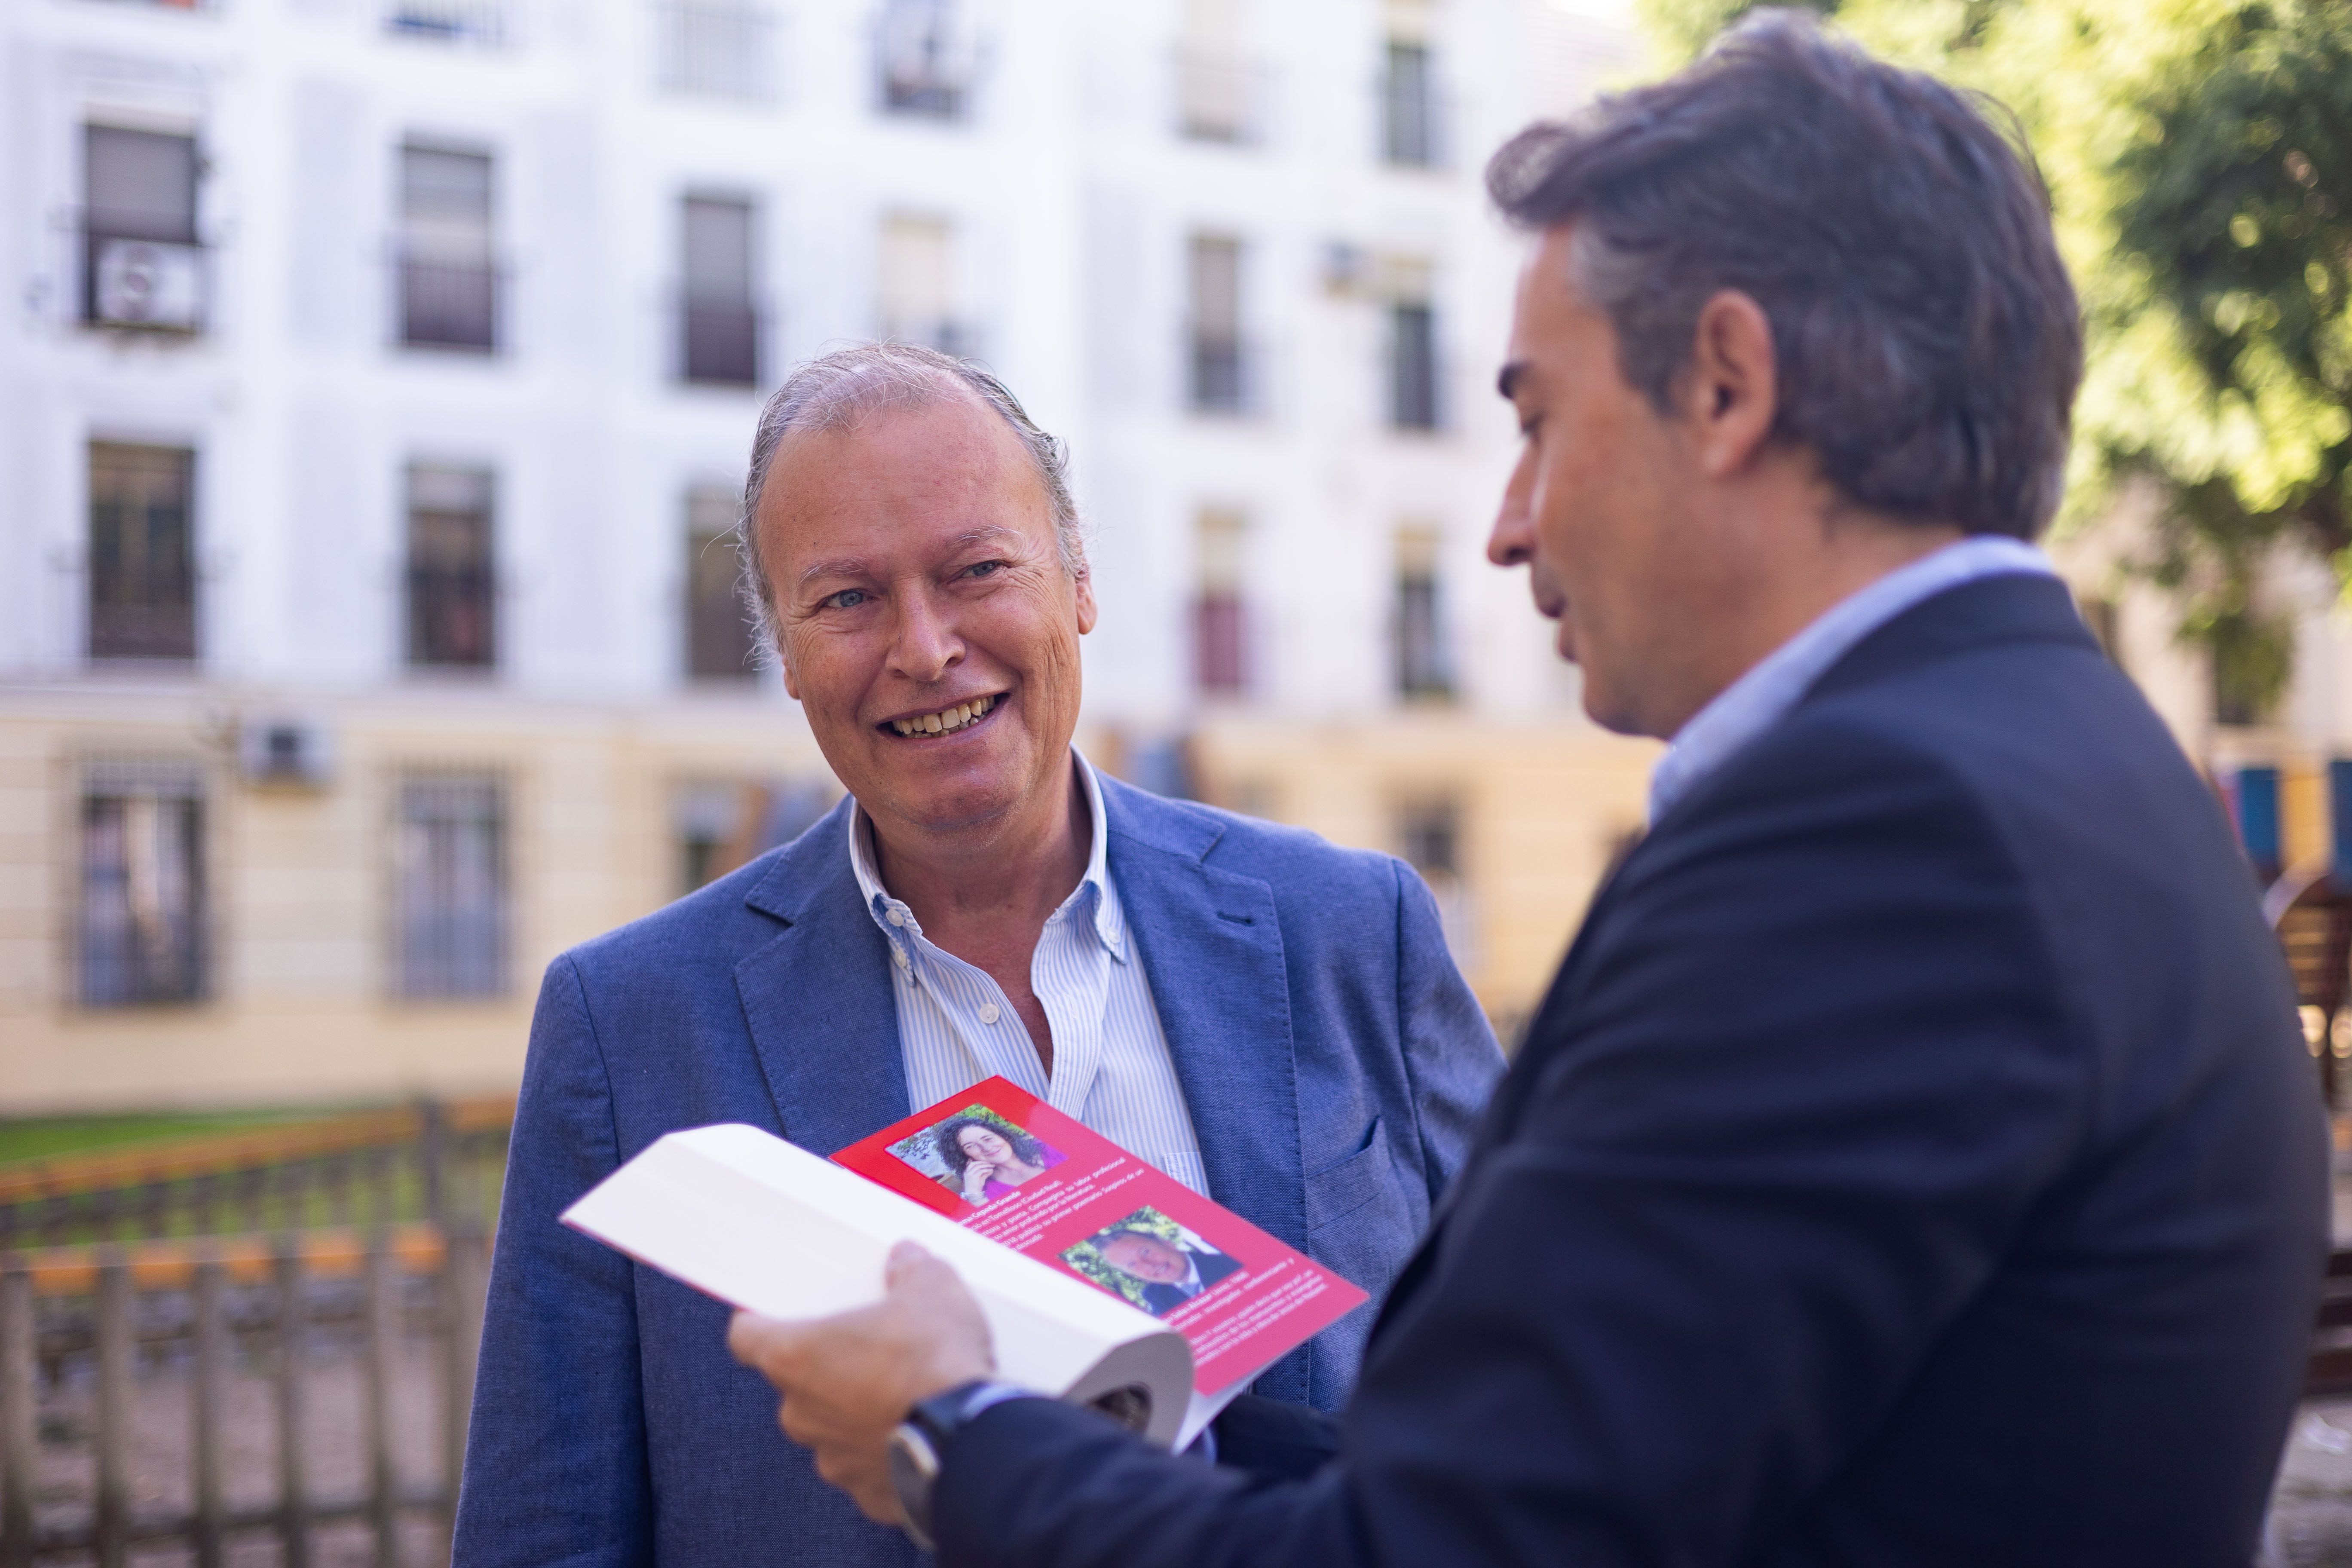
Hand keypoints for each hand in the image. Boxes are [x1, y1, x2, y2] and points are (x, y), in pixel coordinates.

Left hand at [727, 1242, 995, 1524]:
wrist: (971, 1438)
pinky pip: (870, 1465)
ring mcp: (832, 1458)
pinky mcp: (867, 1494)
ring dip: (860, 1412)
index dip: (762, 1324)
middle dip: (831, 1368)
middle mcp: (801, 1413)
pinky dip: (890, 1451)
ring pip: (834, 1427)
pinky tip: (924, 1432)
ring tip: (907, 1394)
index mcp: (795, 1357)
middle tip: (873, 1349)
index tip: (778, 1318)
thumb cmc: (934, 1361)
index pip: (746, 1337)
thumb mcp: (932, 1288)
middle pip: (797, 1383)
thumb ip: (911, 1269)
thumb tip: (909, 1260)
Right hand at [960, 1162, 995, 1201]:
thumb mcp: (980, 1178)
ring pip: (978, 1166)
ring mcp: (969, 1174)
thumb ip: (984, 1173)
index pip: (971, 1163)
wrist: (973, 1194)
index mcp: (966, 1172)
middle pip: (974, 1163)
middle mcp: (967, 1172)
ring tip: (992, 1165)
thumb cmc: (976, 1186)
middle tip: (989, 1162)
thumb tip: (991, 1169)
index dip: (978, 1161)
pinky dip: (986, 1169)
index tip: (985, 1161)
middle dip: (982, 1162)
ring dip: (986, 1165)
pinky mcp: (974, 1176)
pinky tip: (990, 1170)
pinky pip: (981, 1170)